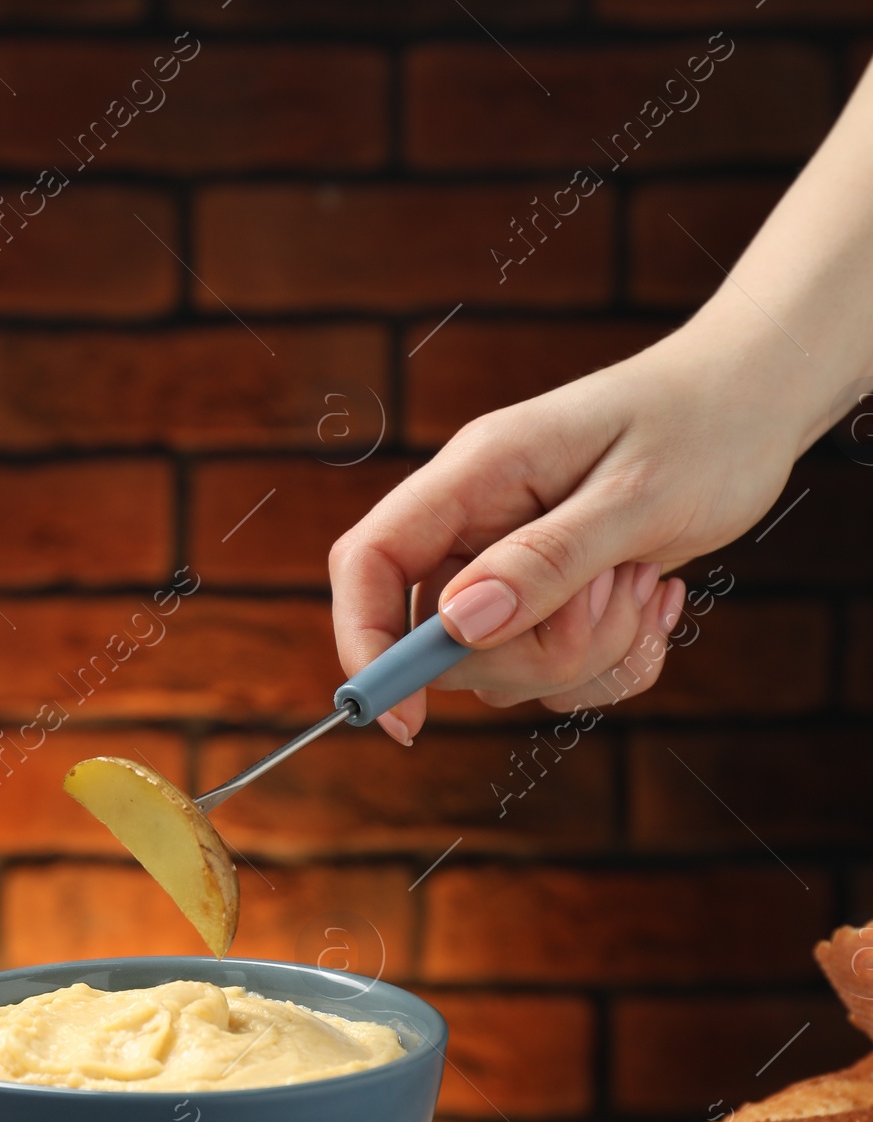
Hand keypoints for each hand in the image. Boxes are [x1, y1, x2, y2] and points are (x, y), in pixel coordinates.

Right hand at [328, 329, 799, 740]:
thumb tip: (459, 625)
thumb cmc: (702, 427)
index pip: (371, 561)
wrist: (756, 403)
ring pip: (504, 665)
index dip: (366, 642)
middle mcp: (478, 521)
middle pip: (444, 639)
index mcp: (475, 474)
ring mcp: (513, 561)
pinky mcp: (554, 595)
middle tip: (614, 595)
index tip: (405, 718)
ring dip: (587, 654)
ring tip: (644, 581)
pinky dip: (614, 659)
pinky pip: (557, 672)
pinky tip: (657, 598)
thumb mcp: (635, 495)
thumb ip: (546, 560)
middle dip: (535, 653)